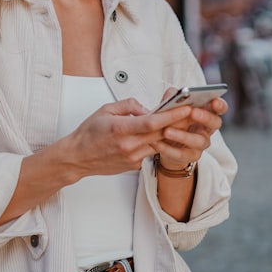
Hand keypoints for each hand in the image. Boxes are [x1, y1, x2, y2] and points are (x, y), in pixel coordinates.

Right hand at [64, 98, 194, 177]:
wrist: (78, 157)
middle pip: (161, 134)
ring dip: (170, 134)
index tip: (185, 108)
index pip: (152, 122)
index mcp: (121, 129)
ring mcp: (132, 158)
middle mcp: (128, 146)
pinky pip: (150, 152)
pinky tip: (159, 135)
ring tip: (182, 122)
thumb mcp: (105, 110)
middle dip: (180, 123)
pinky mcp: (134, 166)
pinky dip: (156, 143)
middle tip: (193, 112)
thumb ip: (129, 106)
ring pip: (159, 144)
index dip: (172, 115)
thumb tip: (147, 109)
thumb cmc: (89, 133)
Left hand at [150, 89, 227, 172]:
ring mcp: (201, 143)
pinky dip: (167, 148)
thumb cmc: (172, 120)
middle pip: (215, 123)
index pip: (220, 107)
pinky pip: (181, 154)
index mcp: (206, 112)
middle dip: (205, 117)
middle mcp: (207, 128)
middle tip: (193, 112)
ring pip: (198, 141)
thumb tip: (173, 93)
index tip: (214, 101)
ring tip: (167, 131)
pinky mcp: (190, 156)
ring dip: (183, 135)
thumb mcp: (171, 106)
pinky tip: (156, 143)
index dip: (220, 105)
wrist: (165, 144)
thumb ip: (173, 97)